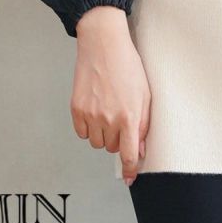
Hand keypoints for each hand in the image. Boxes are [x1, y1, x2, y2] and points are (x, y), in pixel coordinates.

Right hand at [71, 5, 150, 186]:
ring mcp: (91, 114)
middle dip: (117, 138)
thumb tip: (141, 148)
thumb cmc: (127, 65)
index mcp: (129, 116)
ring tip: (107, 112)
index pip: (130, 154)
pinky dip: (87, 127)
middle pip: (111, 148)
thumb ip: (143, 124)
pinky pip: (81, 132)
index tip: (130, 177)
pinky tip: (94, 110)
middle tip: (120, 118)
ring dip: (102, 134)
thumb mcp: (145, 94)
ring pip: (96, 142)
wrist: (103, 45)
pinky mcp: (76, 108)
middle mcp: (109, 119)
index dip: (130, 169)